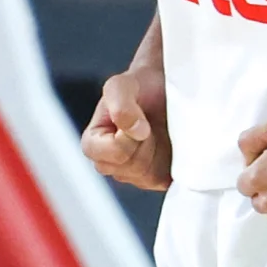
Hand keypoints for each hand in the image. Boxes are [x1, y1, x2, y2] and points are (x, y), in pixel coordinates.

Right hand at [82, 64, 170, 188]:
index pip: (112, 154)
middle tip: (149, 123)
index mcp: (93, 145)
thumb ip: (121, 104)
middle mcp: (111, 165)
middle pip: (132, 168)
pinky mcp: (158, 180)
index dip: (128, 137)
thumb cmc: (138, 86)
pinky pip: (166, 181)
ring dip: (160, 151)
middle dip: (146, 143)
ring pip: (149, 177)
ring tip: (157, 130)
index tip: (138, 119)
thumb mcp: (122, 85)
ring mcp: (135, 176)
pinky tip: (170, 143)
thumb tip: (136, 131)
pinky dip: (172, 162)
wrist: (164, 88)